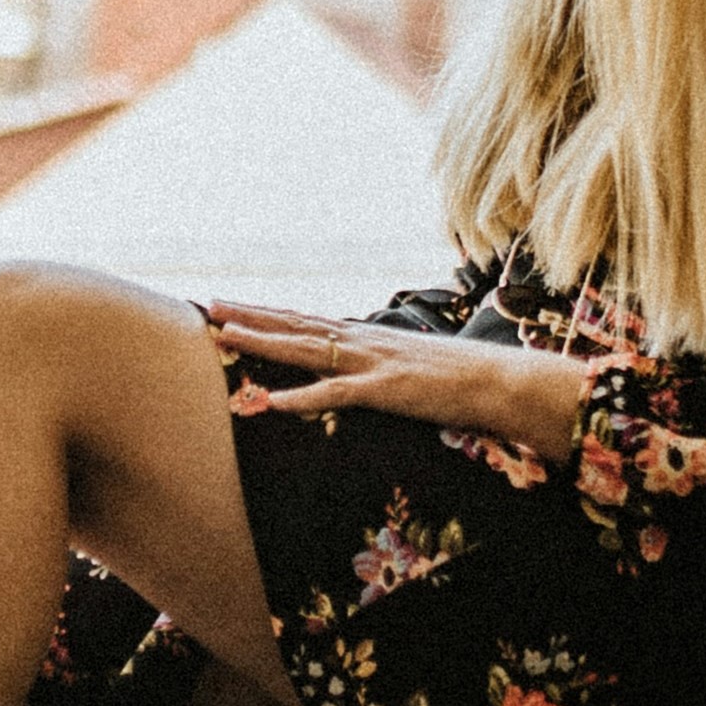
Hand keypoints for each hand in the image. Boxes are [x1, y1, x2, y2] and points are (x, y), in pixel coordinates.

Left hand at [205, 303, 588, 465]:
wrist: (497, 380)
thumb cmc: (456, 378)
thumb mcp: (406, 366)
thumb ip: (375, 366)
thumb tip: (354, 370)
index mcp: (365, 336)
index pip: (305, 320)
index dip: (266, 313)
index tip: (232, 305)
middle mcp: (361, 340)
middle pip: (294, 324)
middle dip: (249, 315)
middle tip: (207, 305)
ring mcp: (370, 362)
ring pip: (305, 348)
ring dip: (263, 340)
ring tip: (224, 333)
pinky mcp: (384, 389)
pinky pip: (335, 393)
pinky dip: (302, 398)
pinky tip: (271, 401)